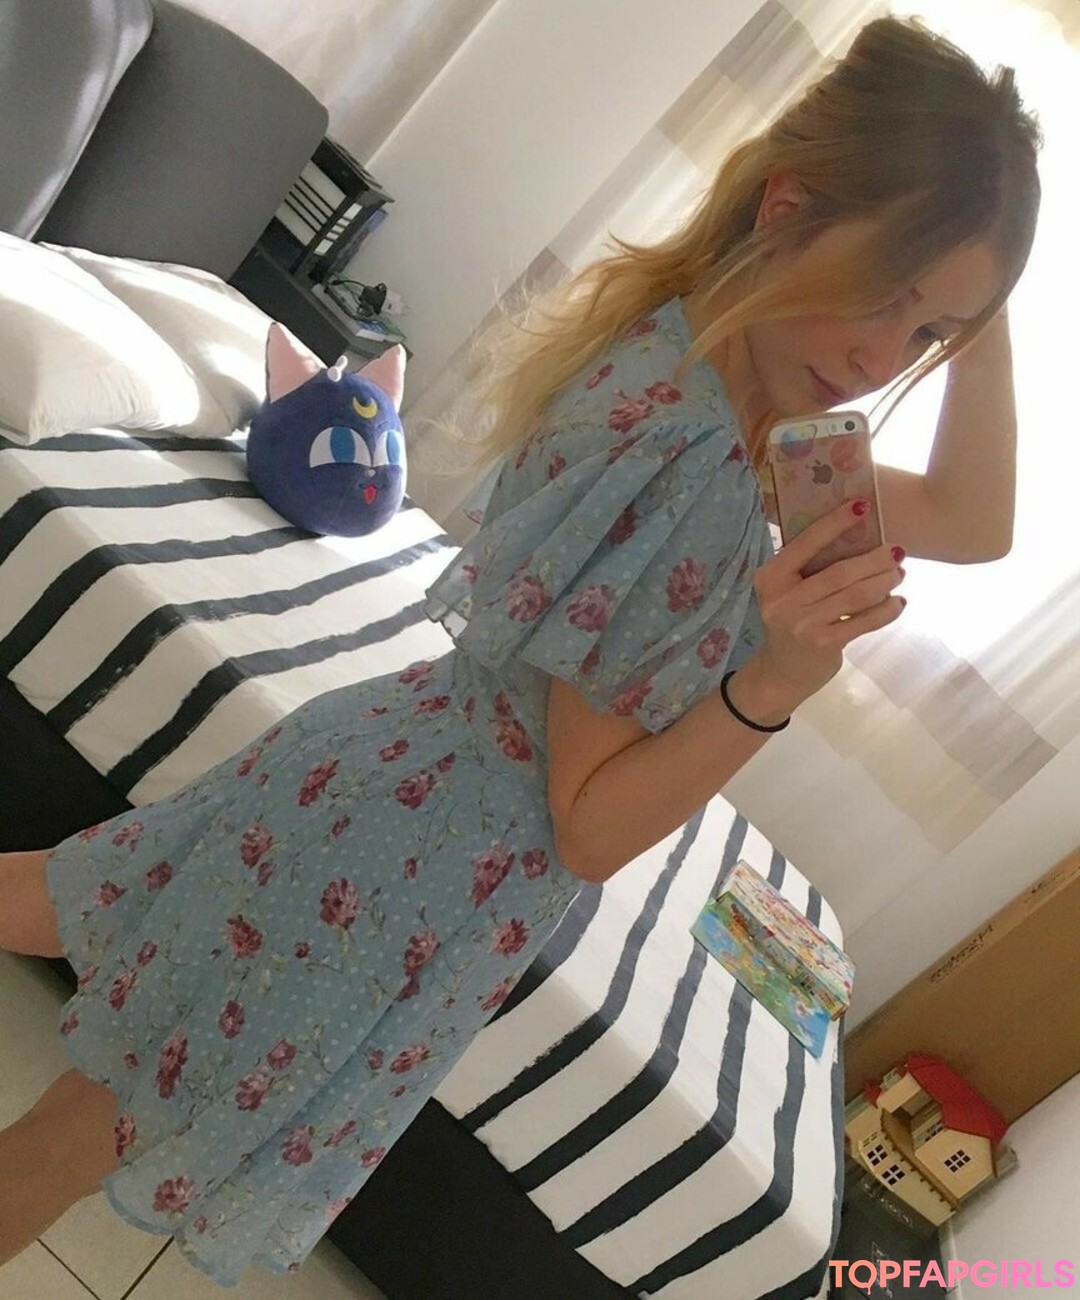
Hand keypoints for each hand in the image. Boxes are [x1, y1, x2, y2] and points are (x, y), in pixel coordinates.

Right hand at [749, 498, 905, 699]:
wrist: (782, 673)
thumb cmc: (791, 622)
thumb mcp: (788, 593)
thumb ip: (809, 569)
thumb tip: (859, 536)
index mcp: (771, 578)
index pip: (806, 543)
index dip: (836, 523)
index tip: (863, 505)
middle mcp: (783, 600)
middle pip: (839, 571)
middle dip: (874, 559)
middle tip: (897, 550)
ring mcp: (803, 624)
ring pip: (855, 595)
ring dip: (884, 581)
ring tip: (900, 574)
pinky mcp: (824, 643)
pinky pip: (864, 621)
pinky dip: (887, 610)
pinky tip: (899, 603)